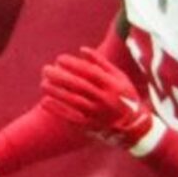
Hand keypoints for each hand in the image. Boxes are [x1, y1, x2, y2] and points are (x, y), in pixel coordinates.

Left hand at [39, 48, 165, 155]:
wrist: (134, 127)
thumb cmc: (123, 96)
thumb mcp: (119, 77)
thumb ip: (101, 63)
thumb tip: (82, 50)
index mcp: (112, 85)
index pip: (89, 72)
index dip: (73, 64)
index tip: (59, 59)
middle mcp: (105, 100)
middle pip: (79, 86)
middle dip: (60, 76)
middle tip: (45, 69)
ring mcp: (97, 114)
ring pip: (73, 101)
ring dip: (56, 91)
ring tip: (43, 83)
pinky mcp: (90, 126)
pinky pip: (71, 117)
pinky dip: (57, 109)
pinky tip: (44, 101)